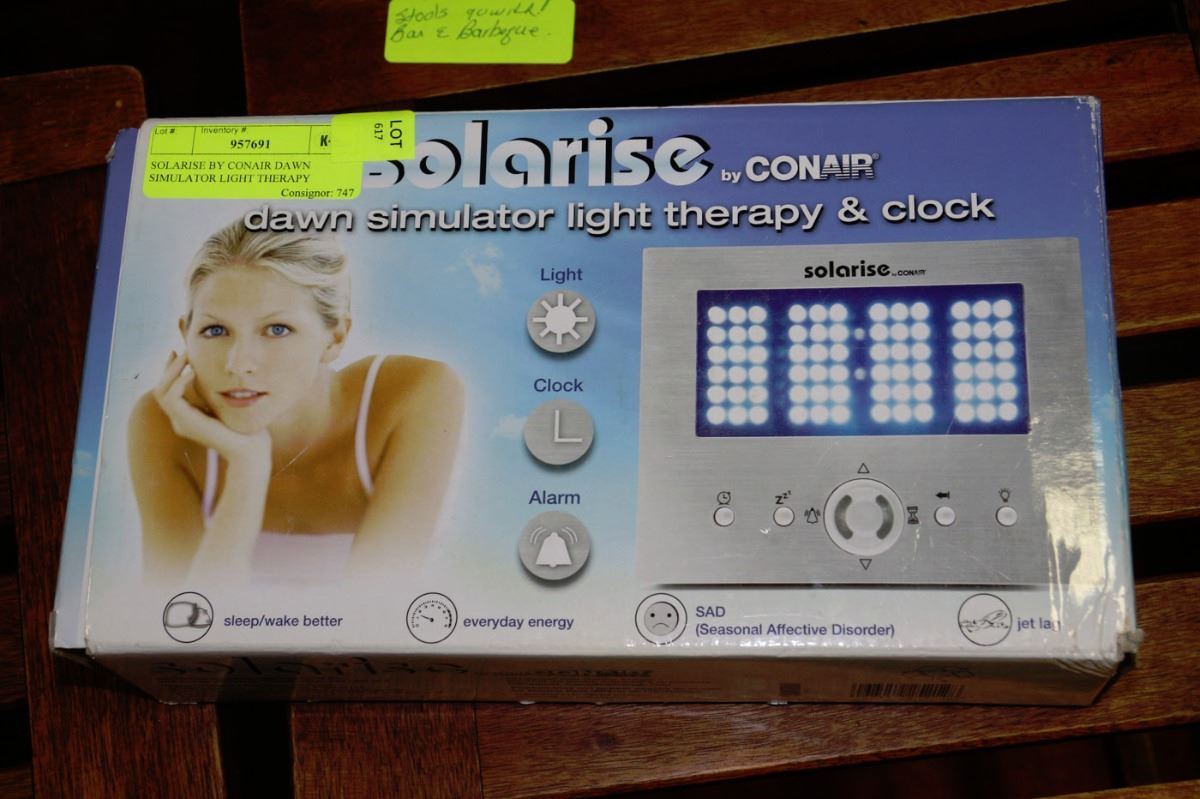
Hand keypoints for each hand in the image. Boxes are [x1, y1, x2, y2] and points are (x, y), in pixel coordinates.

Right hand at [154, 351, 270, 467]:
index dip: (171, 372)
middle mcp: (179, 421)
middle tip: (181, 351)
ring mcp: (180, 423)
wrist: (248, 447)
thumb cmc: (242, 427)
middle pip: (160, 390)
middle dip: (168, 368)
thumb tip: (212, 373)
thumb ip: (213, 393)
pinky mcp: (186, 423)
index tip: (179, 353)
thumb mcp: (223, 405)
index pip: (168, 392)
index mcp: (186, 418)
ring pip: (161, 392)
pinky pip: (172, 399)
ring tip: (186, 357)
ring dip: (172, 371)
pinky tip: (192, 373)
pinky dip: (179, 383)